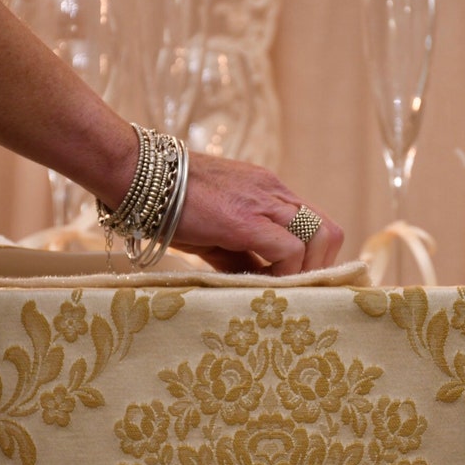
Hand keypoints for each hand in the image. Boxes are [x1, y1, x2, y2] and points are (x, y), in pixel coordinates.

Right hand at [171, 152, 343, 274]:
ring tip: (277, 288)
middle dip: (318, 268)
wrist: (135, 175)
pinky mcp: (245, 220)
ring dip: (305, 272)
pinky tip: (260, 285)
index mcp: (270, 192)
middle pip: (329, 232)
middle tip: (292, 288)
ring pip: (319, 238)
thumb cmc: (170, 204)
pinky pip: (289, 250)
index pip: (317, 225)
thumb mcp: (217, 232)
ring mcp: (263, 202)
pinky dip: (284, 274)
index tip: (292, 282)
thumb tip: (260, 284)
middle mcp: (274, 192)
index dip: (313, 259)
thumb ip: (243, 256)